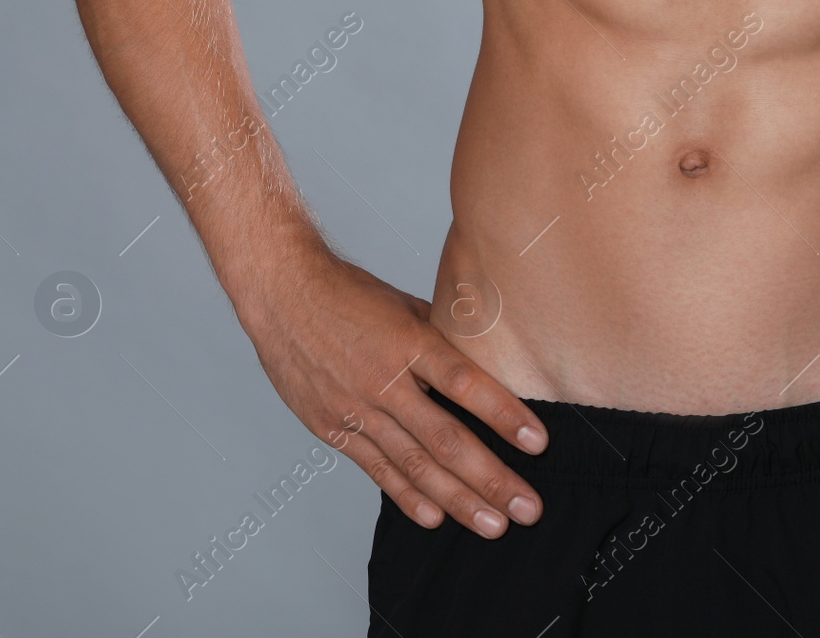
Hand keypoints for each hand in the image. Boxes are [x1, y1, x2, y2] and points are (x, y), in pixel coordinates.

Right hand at [236, 244, 548, 537]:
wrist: (281, 295)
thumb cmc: (349, 293)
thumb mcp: (406, 304)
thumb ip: (444, 336)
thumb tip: (488, 358)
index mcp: (410, 341)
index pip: (466, 383)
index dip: (504, 415)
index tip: (538, 443)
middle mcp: (385, 380)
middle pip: (446, 439)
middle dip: (492, 478)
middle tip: (528, 508)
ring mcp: (356, 409)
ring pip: (415, 465)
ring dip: (458, 500)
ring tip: (494, 525)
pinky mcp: (333, 428)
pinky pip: (376, 469)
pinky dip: (407, 496)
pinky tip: (436, 517)